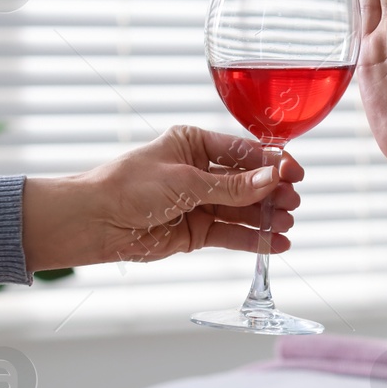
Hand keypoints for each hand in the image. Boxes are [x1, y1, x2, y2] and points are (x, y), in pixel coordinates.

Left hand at [21, 126, 304, 271]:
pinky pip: (231, 234)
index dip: (271, 163)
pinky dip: (253, 240)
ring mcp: (199, 204)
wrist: (92, 222)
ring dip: (266, 217)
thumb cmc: (128, 186)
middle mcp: (200, 172)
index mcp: (194, 144)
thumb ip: (232, 185)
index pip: (243, 152)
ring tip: (286, 223)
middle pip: (247, 183)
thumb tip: (273, 180)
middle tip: (293, 201)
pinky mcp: (196, 233)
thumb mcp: (186, 181)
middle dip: (272, 192)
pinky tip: (275, 242)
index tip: (294, 172)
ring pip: (242, 210)